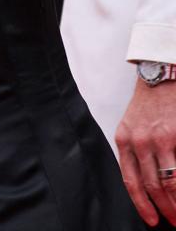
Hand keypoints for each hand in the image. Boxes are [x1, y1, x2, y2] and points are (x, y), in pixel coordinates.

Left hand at [116, 78, 175, 226]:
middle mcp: (139, 141)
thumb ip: (135, 151)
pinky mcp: (175, 135)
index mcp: (124, 140)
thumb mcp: (132, 126)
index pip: (131, 180)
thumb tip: (147, 183)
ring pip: (169, 180)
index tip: (151, 219)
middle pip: (151, 185)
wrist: (161, 76)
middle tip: (174, 222)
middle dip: (164, 208)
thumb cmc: (149, 104)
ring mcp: (159, 138)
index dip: (142, 203)